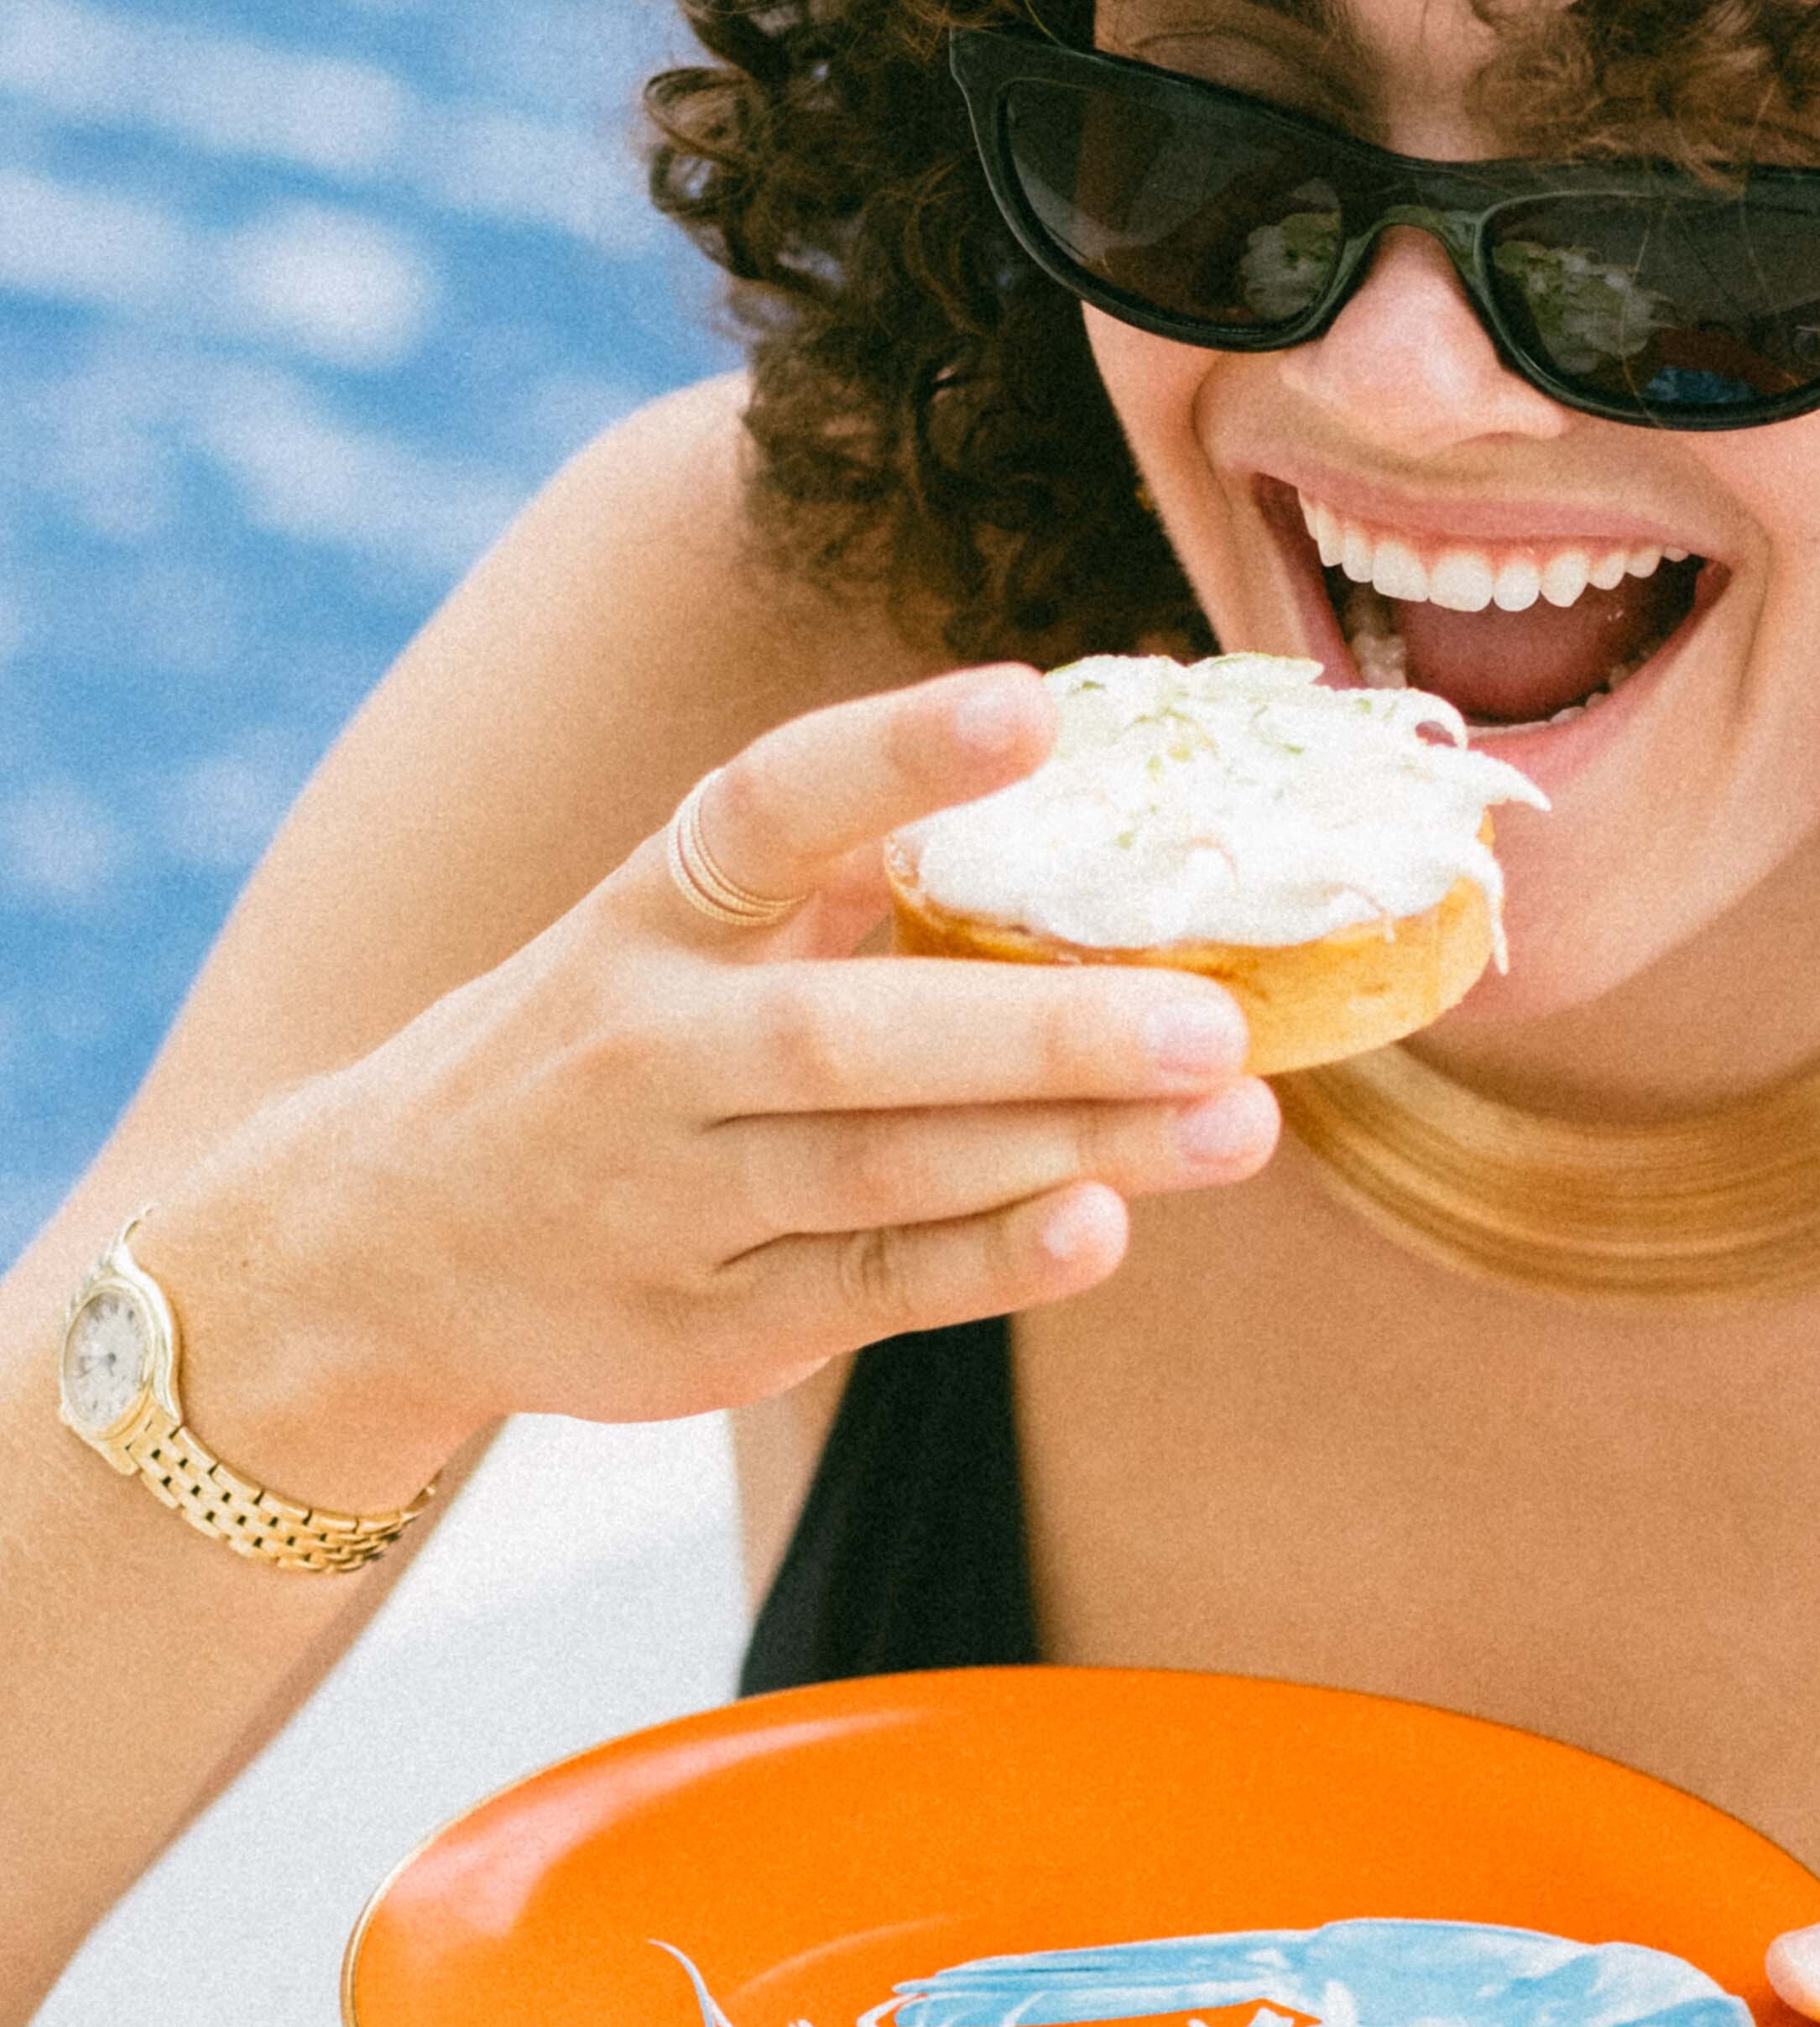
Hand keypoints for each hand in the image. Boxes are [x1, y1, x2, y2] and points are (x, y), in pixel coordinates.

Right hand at [142, 666, 1279, 1504]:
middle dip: (1045, 1030)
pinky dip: (992, 1263)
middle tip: (1217, 1015)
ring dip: (1072, 1147)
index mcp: (648, 915)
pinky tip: (1103, 1228)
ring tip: (1236, 1122)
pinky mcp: (706, 1322)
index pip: (767, 808)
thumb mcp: (666, 935)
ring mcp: (670, 1197)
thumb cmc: (592, 1052)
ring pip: (887, 1173)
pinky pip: (872, 1288)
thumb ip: (842, 883)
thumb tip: (1077, 795)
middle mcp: (647, 1049)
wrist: (375, 1247)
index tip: (1036, 704)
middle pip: (852, 1035)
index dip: (898, 754)